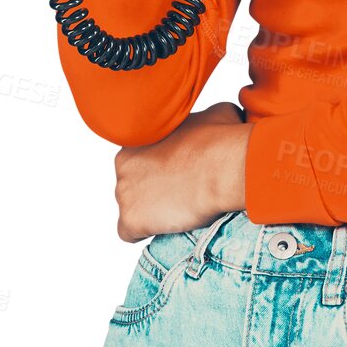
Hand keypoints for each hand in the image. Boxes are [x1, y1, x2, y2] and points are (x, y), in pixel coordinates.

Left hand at [112, 100, 250, 241]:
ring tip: (177, 209)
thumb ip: (201, 119)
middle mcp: (123, 164)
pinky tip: (165, 226)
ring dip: (150, 211)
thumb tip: (214, 122)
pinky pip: (128, 232)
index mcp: (137, 138)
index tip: (178, 173)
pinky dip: (143, 232)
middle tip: (180, 191)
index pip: (140, 158)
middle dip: (152, 189)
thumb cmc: (220, 139)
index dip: (160, 168)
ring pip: (131, 207)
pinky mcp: (130, 219)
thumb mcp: (213, 114)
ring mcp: (124, 193)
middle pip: (132, 183)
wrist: (223, 168)